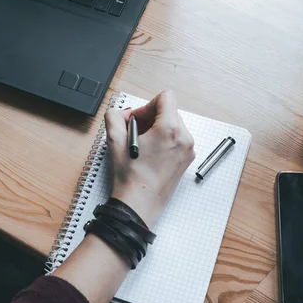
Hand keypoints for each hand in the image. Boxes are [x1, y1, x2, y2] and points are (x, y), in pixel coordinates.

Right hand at [104, 91, 194, 228]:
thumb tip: (120, 113)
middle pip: (169, 111)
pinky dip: (163, 141)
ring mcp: (188, 150)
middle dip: (150, 118)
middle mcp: (184, 137)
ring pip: (173, 125)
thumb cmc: (131, 178)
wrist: (139, 206)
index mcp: (170, 129)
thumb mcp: (114, 141)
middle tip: (134, 132)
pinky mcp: (187, 160)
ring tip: (141, 146)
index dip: (147, 105)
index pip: (166, 97)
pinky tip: (149, 154)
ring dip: (156, 129)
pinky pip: (177, 139)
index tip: (137, 119)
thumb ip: (114, 117)